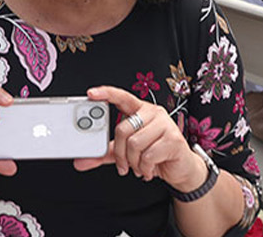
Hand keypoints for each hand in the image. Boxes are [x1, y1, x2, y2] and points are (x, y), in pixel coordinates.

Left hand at [75, 86, 204, 192]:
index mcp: (141, 110)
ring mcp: (165, 124)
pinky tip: (149, 170)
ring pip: (135, 143)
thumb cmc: (154, 154)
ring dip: (133, 162)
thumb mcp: (127, 153)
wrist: (181, 168)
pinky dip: (144, 168)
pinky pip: (148, 155)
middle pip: (123, 128)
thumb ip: (105, 153)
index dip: (106, 93)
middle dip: (120, 153)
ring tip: (140, 167)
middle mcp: (153, 113)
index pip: (122, 97)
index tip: (91, 93)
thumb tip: (80, 161)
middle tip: (123, 165)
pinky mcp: (174, 139)